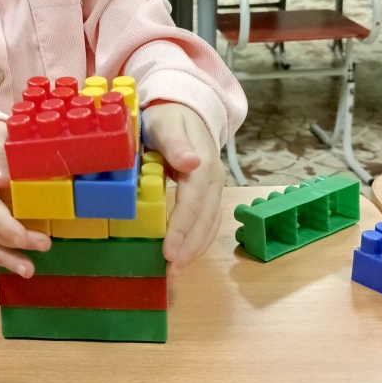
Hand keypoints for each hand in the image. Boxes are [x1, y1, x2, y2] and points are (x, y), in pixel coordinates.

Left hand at [141, 103, 223, 276]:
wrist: (186, 110)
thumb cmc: (169, 117)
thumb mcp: (167, 123)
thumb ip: (176, 143)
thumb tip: (191, 162)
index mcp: (203, 164)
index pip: (193, 202)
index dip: (182, 229)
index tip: (169, 252)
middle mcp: (213, 180)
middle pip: (205, 220)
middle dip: (189, 248)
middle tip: (171, 271)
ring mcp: (214, 189)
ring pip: (210, 225)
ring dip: (195, 250)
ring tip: (175, 271)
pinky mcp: (210, 195)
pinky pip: (208, 222)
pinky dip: (198, 242)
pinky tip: (184, 256)